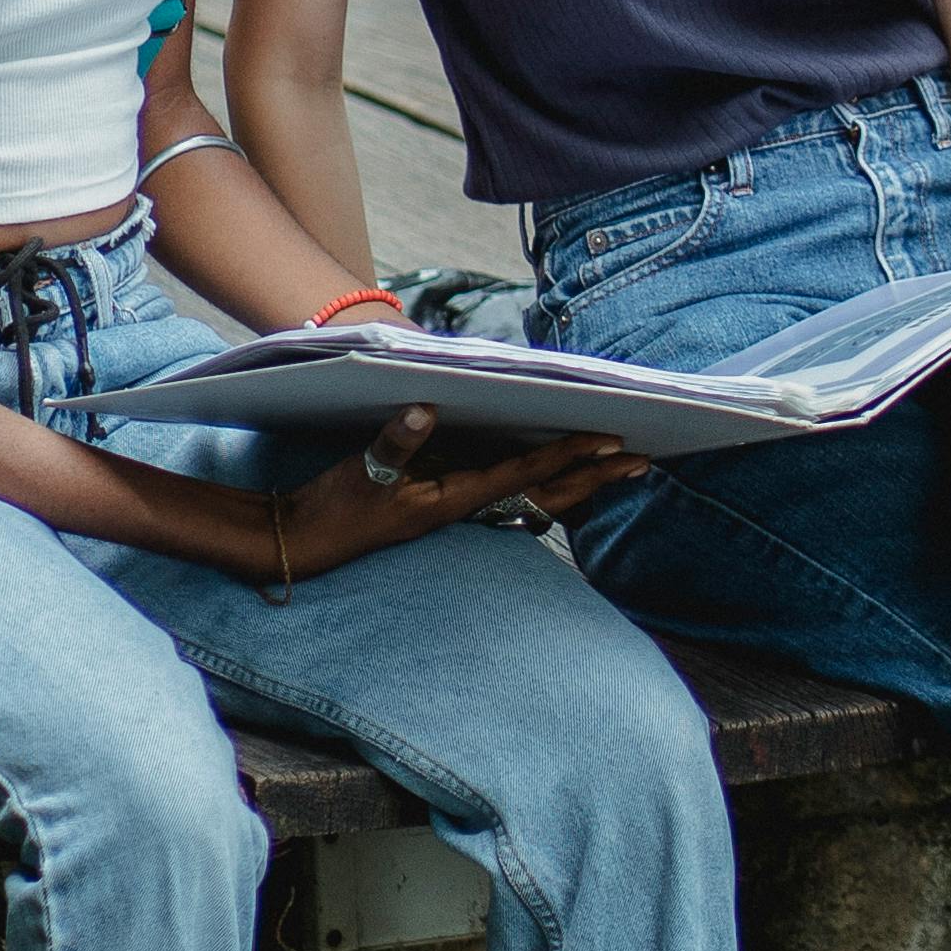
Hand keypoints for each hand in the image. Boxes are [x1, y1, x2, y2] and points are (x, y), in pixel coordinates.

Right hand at [270, 409, 641, 578]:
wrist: (308, 540)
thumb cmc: (336, 510)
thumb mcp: (360, 473)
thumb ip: (394, 443)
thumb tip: (425, 409)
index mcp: (454, 499)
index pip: (525, 474)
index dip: (567, 457)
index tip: (608, 442)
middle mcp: (467, 506)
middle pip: (546, 492)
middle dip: (594, 477)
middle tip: (641, 461)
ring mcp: (459, 504)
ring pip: (533, 493)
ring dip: (576, 480)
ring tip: (615, 465)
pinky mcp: (445, 499)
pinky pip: (508, 488)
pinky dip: (540, 476)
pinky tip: (555, 466)